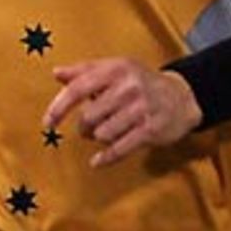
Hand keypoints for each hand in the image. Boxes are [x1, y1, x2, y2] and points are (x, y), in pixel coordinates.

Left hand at [44, 59, 201, 167]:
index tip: (47, 123)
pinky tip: (97, 162)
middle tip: (92, 125)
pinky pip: (118, 149)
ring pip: (102, 134)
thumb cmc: (141, 83)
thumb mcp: (115, 69)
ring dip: (99, 138)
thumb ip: (84, 71)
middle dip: (85, 126)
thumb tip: (57, 73)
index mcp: (116, 69)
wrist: (182, 97)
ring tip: (108, 131)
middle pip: (88, 117)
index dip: (59, 108)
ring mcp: (141, 109)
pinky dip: (104, 158)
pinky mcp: (150, 130)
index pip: (78, 89)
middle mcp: (129, 87)